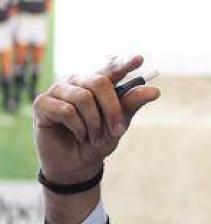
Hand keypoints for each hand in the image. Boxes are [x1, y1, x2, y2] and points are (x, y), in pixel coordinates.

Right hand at [33, 54, 159, 184]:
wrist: (77, 164)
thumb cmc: (98, 140)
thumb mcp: (119, 124)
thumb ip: (131, 105)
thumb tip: (155, 90)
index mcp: (96, 84)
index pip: (111, 69)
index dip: (124, 64)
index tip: (140, 59)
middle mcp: (77, 82)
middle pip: (98, 81)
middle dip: (112, 108)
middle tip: (118, 130)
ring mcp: (58, 90)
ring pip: (83, 98)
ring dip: (94, 123)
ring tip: (94, 137)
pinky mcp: (42, 103)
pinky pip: (65, 110)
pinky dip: (78, 127)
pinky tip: (79, 135)